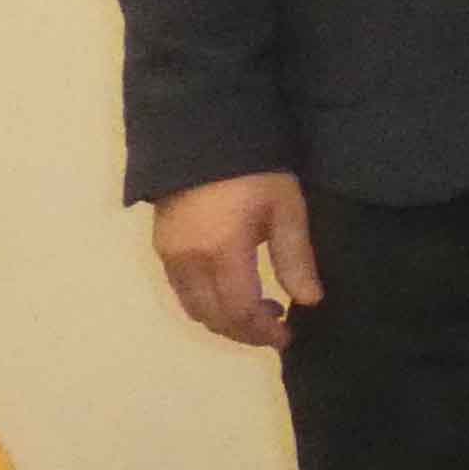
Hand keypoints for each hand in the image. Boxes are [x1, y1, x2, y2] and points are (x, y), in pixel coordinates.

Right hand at [153, 171, 317, 351]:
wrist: (204, 133)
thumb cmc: (256, 169)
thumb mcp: (286, 208)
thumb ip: (295, 257)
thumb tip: (309, 301)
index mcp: (220, 251)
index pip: (239, 311)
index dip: (263, 331)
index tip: (288, 336)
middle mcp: (187, 260)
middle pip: (212, 316)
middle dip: (244, 331)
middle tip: (276, 327)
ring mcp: (167, 253)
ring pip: (192, 307)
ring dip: (223, 318)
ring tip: (260, 309)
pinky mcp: (159, 245)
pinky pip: (181, 289)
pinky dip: (206, 301)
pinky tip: (232, 289)